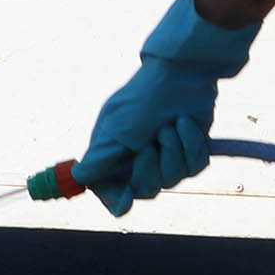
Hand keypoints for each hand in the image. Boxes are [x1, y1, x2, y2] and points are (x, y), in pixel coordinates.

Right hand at [72, 0, 259, 217]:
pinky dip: (192, 145)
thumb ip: (99, 159)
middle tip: (152, 143)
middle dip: (151, 168)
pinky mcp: (189, 150)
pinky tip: (186, 123)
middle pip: (146, 189)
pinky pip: (194, 166)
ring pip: (173, 179)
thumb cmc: (142, 99)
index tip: (126, 200)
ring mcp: (165, 155)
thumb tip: (79, 178)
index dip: (116, 198)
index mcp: (114, 152)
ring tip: (171, 125)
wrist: (181, 74)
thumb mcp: (116, 130)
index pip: (110, 188)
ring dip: (174, 151)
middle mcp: (138, 157)